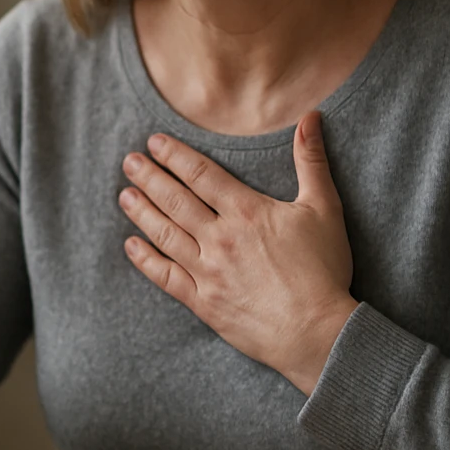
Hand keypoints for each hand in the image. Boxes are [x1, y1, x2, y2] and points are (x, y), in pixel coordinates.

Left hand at [118, 110, 358, 394]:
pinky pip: (166, 277)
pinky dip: (145, 260)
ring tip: (125, 195)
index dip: (174, 155)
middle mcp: (220, 238)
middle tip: (129, 162)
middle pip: (175, 200)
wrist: (317, 332)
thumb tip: (310, 117)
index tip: (154, 142)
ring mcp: (208, 271)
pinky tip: (131, 246)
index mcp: (246, 211)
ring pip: (165, 235)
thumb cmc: (323, 270)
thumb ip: (311, 160)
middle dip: (149, 178)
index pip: (200, 174)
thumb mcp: (324, 208)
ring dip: (142, 212)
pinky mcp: (203, 302)